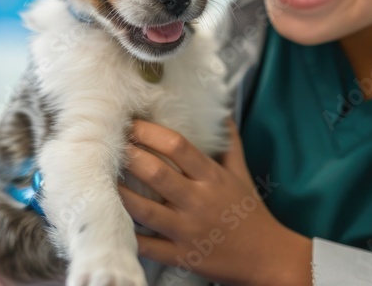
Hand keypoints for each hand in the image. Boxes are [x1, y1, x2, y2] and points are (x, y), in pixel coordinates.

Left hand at [119, 119, 312, 285]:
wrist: (269, 257)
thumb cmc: (251, 213)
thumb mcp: (242, 174)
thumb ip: (230, 144)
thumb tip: (222, 114)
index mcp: (212, 177)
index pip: (177, 146)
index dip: (150, 132)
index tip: (131, 124)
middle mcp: (198, 201)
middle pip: (155, 173)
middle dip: (129, 156)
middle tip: (110, 146)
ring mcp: (187, 230)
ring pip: (144, 210)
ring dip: (120, 193)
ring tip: (102, 179)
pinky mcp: (181, 255)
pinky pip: (148, 246)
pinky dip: (129, 235)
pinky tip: (112, 221)